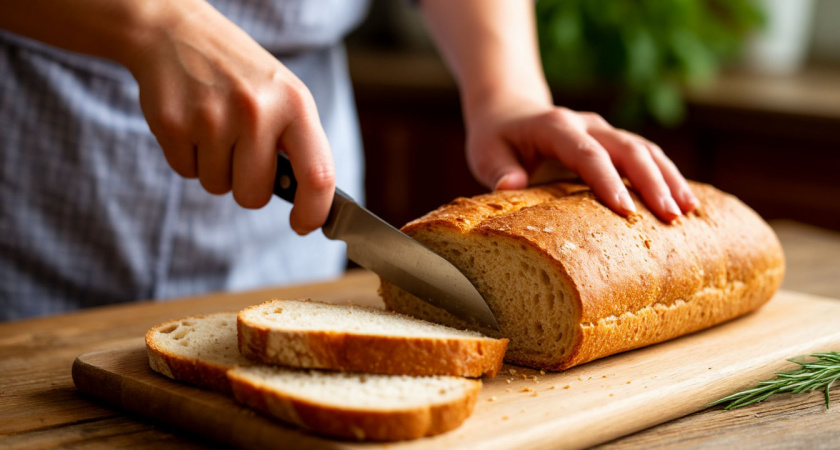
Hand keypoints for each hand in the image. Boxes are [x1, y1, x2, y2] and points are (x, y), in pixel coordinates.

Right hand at [125, 1, 332, 234]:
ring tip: (214, 126)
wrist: (177, 33)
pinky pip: (186, 172)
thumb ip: (299, 144)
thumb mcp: (284, 95)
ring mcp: (213, 117)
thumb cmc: (241, 75)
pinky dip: (187, 157)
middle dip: (246, 186)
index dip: (313, 211)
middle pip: (254, 195)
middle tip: (240, 151)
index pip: (318, 175)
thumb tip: (311, 204)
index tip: (302, 225)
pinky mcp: (173, 123)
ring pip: (218, 186)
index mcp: (295, 104)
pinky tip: (191, 122)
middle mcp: (257, 110)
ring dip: (215, 168)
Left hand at [465, 100, 698, 221]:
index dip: (608, 180)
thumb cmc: (496, 137)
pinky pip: (647, 156)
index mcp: (556, 126)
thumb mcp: (486, 152)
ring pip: (645, 149)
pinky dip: (667, 176)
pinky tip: (686, 202)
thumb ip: (498, 169)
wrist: (509, 109)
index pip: (587, 153)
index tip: (626, 211)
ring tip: (689, 212)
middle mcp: (587, 124)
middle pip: (628, 148)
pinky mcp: (614, 141)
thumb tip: (511, 187)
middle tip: (670, 217)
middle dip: (652, 182)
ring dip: (669, 178)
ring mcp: (604, 130)